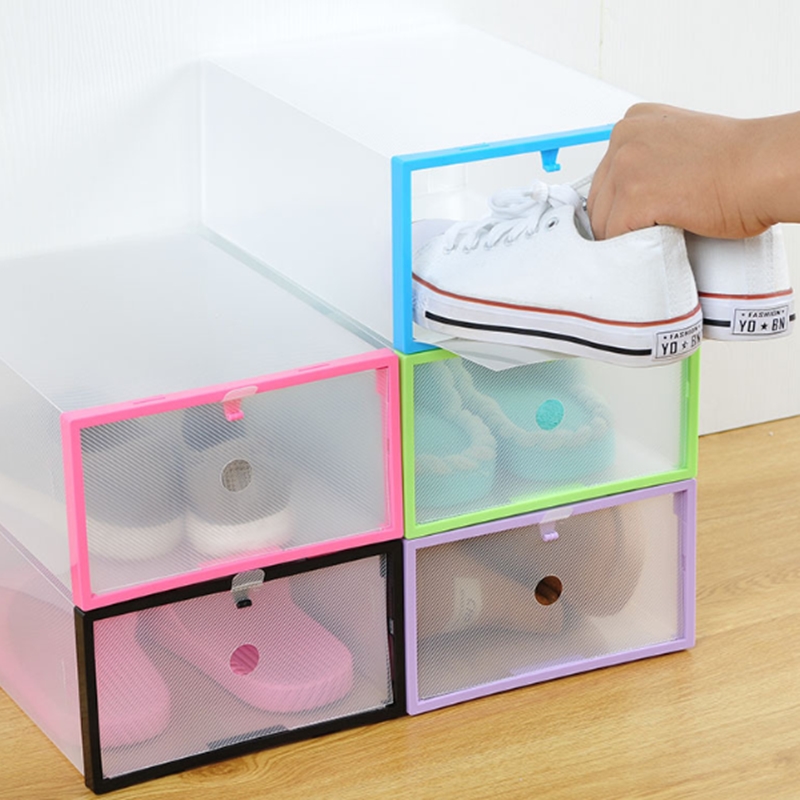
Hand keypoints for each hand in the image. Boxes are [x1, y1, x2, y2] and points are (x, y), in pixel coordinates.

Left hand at [587, 103, 780, 239]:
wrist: (763, 170)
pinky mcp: (633, 197)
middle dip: (619, 220)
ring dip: (626, 236)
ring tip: (658, 234)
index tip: (636, 213)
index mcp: (635, 122)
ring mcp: (626, 166)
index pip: (604, 175)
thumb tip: (632, 191)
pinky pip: (614, 236)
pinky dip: (630, 247)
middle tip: (650, 229)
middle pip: (599, 198)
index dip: (619, 201)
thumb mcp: (681, 145)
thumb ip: (650, 159)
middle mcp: (625, 138)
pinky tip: (655, 242)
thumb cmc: (737, 164)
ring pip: (603, 221)